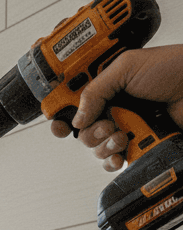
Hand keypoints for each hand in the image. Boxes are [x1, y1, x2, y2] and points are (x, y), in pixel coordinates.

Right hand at [50, 44, 182, 170]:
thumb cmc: (173, 69)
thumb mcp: (127, 67)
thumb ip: (95, 90)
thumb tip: (76, 119)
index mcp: (106, 86)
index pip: (72, 103)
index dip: (60, 115)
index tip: (58, 124)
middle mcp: (112, 107)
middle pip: (80, 131)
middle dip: (89, 132)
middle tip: (106, 125)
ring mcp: (124, 127)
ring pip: (95, 148)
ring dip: (105, 145)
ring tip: (123, 136)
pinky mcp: (136, 145)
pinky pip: (112, 161)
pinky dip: (112, 162)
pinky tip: (121, 155)